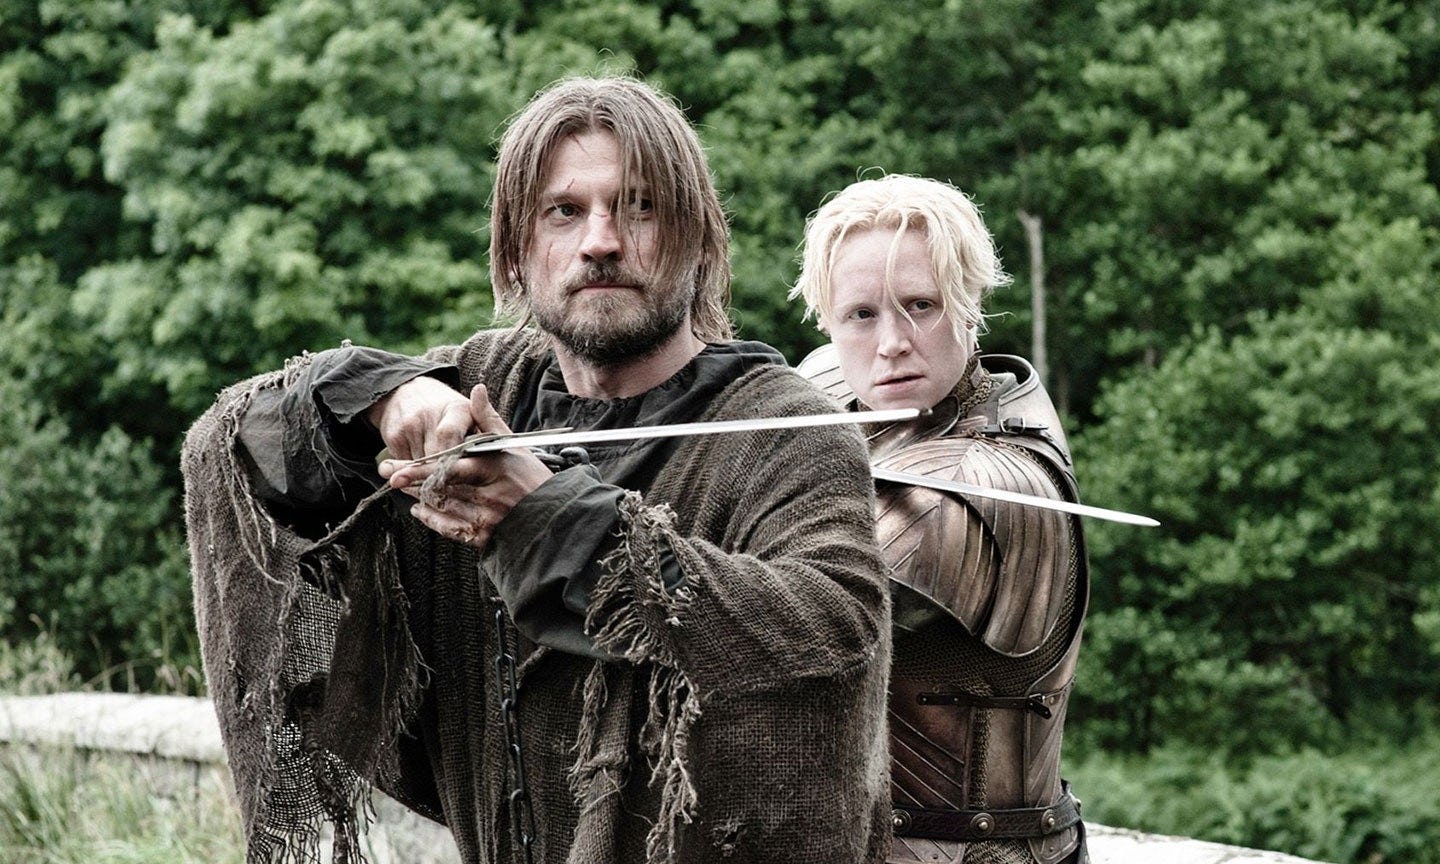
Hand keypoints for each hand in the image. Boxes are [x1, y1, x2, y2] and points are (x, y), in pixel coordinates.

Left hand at [379, 385, 553, 547]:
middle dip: (410, 481)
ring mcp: (487, 518)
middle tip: (388, 473)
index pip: (450, 468)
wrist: (553, 515)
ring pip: (441, 507)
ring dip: (419, 496)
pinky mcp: (484, 537)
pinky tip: (420, 508)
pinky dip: (431, 518)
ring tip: (404, 485)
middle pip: (439, 488)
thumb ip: (488, 418)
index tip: (396, 469)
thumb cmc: (531, 475)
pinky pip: (448, 529)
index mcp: (494, 468)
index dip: (420, 470)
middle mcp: (489, 494)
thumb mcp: (512, 444)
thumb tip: (477, 389)